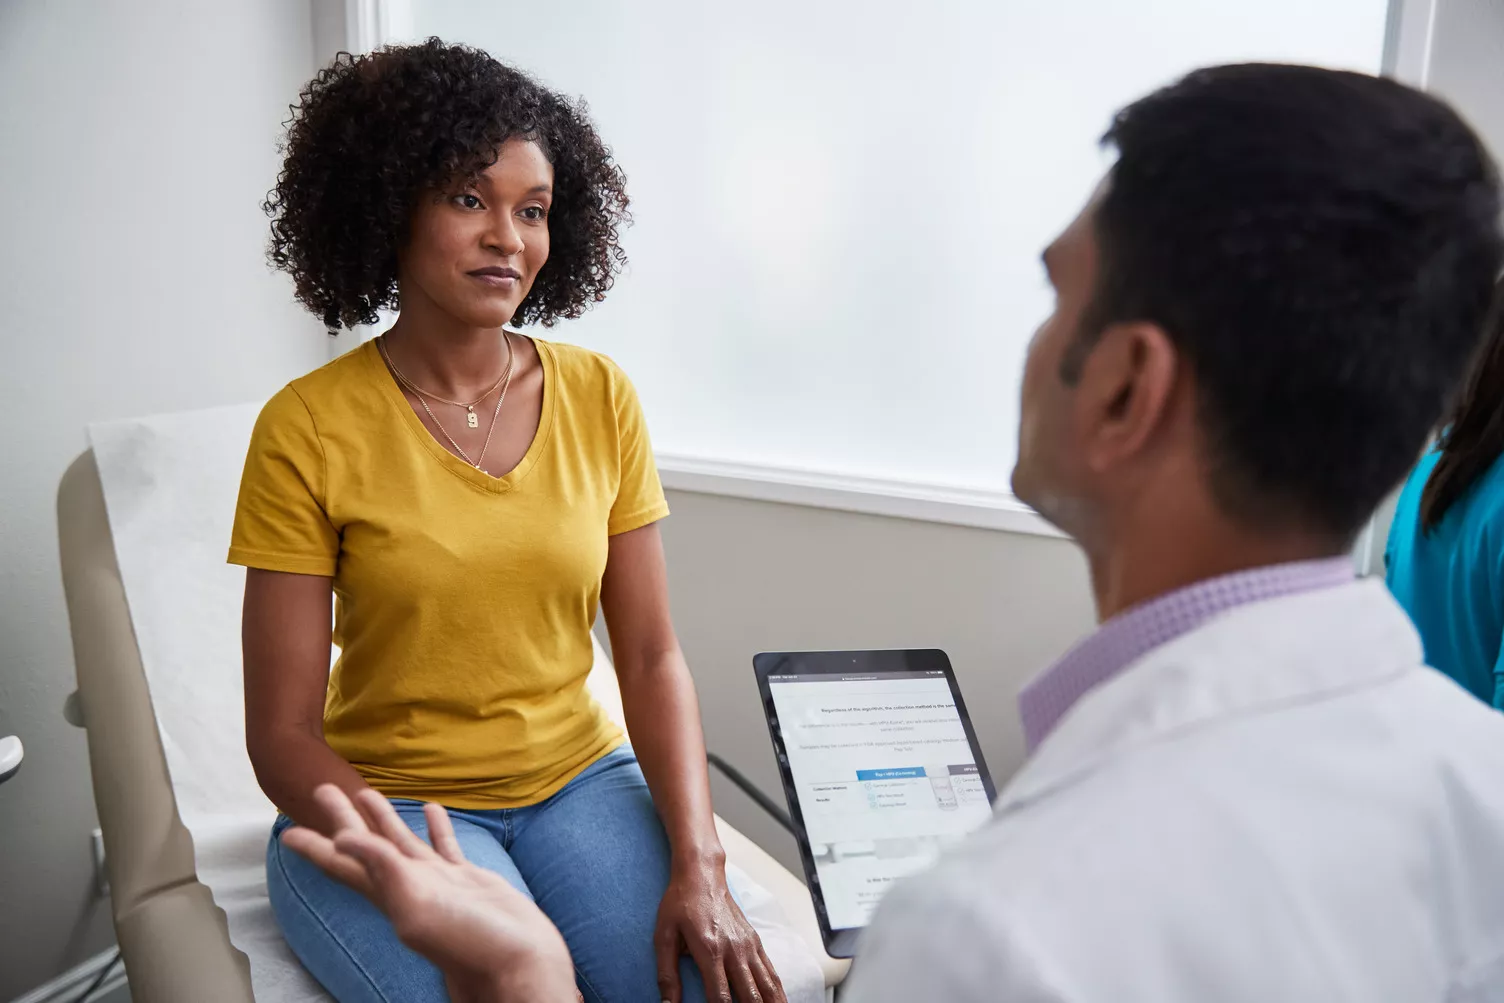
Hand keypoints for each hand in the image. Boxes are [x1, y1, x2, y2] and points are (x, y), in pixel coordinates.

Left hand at [281, 784, 577, 1002]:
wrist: (519, 962)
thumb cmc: (472, 944)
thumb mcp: (419, 907)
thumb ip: (384, 870)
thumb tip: (343, 840)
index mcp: (391, 893)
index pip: (344, 864)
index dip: (314, 847)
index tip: (286, 830)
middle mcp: (409, 887)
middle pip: (368, 845)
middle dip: (344, 818)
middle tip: (325, 789)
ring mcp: (439, 883)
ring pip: (403, 842)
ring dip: (384, 818)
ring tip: (368, 791)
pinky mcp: (467, 881)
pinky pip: (445, 847)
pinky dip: (436, 827)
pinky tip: (433, 809)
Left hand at [655, 860, 785, 1002]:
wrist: (701, 874)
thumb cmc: (679, 904)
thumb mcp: (663, 936)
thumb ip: (666, 973)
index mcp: (709, 950)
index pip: (720, 997)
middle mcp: (734, 950)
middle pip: (751, 996)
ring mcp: (748, 945)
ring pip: (768, 985)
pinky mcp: (755, 941)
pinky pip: (771, 971)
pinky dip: (778, 991)